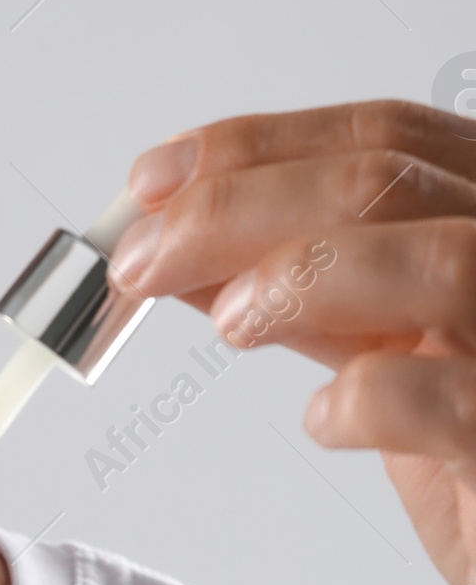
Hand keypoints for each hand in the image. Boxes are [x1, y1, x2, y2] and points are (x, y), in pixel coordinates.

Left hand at [110, 99, 475, 584]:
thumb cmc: (475, 446)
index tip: (152, 185)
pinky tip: (324, 421)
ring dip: (302, 279)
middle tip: (142, 261)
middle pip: (387, 181)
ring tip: (228, 323)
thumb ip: (298, 288)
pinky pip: (447, 399)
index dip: (257, 148)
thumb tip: (175, 245)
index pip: (386, 137)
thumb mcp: (380, 345)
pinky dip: (364, 400)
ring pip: (438, 262)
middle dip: (236, 211)